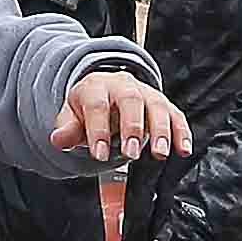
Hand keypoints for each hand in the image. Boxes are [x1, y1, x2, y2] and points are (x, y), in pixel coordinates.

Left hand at [49, 69, 189, 162]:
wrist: (105, 92)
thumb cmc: (88, 108)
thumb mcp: (71, 116)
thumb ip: (67, 129)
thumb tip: (58, 140)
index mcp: (96, 87)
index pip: (97, 106)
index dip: (98, 130)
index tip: (100, 154)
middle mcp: (123, 86)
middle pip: (130, 101)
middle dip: (132, 128)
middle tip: (131, 154)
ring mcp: (146, 93)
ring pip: (157, 106)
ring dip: (161, 131)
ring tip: (159, 154)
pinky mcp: (163, 104)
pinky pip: (176, 114)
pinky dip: (181, 131)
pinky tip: (183, 149)